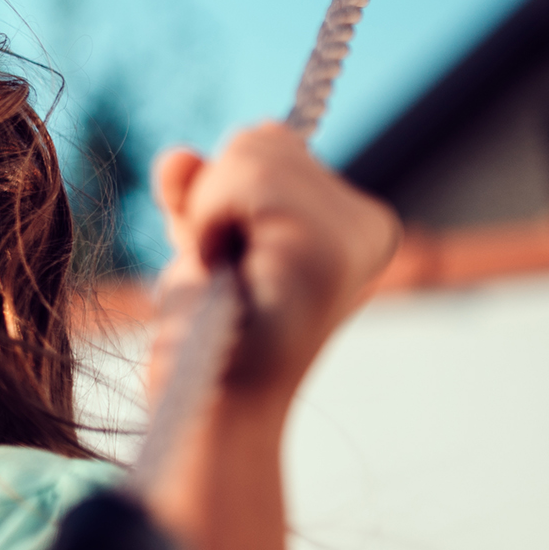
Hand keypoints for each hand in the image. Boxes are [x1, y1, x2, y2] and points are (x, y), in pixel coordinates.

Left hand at [149, 123, 400, 404]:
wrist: (210, 410)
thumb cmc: (209, 336)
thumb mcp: (204, 240)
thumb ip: (199, 187)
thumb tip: (179, 157)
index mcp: (356, 226)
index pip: (270, 144)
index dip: (223, 199)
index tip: (231, 264)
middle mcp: (369, 227)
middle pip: (261, 139)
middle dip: (215, 201)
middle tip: (224, 275)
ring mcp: (353, 236)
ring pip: (251, 149)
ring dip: (208, 215)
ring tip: (225, 280)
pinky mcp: (324, 247)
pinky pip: (245, 177)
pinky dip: (209, 221)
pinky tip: (224, 276)